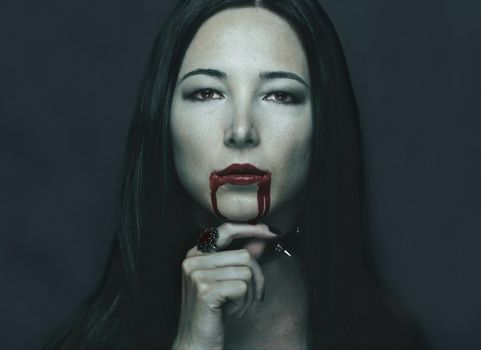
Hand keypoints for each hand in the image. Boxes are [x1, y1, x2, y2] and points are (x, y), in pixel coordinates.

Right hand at [172, 223, 276, 349]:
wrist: (197, 343)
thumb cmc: (214, 312)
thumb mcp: (229, 281)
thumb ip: (241, 258)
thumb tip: (260, 238)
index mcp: (195, 254)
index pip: (226, 230)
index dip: (251, 228)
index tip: (272, 231)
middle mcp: (193, 260)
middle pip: (244, 256)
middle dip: (256, 278)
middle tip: (250, 297)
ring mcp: (197, 274)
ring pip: (246, 271)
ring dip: (249, 293)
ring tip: (235, 306)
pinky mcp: (205, 290)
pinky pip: (243, 286)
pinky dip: (243, 301)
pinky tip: (230, 311)